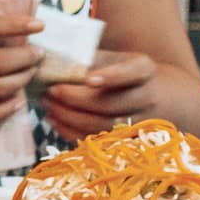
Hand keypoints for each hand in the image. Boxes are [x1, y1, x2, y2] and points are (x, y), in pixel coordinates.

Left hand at [45, 50, 160, 138]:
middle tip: (51, 91)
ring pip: (102, 126)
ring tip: (48, 105)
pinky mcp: (124, 140)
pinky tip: (54, 120)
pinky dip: (71, 132)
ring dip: (70, 117)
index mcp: (144, 71)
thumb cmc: (121, 72)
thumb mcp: (112, 58)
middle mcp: (146, 98)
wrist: (150, 96)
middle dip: (76, 99)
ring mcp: (138, 123)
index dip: (111, 77)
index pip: (131, 73)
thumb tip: (53, 62)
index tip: (89, 79)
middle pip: (112, 104)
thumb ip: (89, 59)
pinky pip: (96, 141)